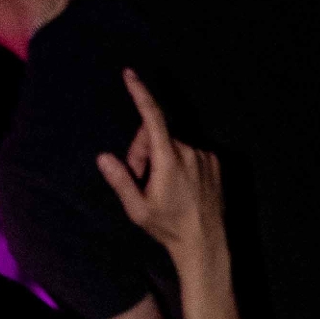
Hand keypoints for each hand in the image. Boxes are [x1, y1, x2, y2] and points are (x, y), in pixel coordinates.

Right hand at [94, 69, 225, 268]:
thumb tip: (104, 158)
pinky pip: (189, 153)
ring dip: (162, 158)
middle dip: (143, 151)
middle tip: (140, 179)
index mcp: (169, 159)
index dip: (140, 93)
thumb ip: (120, 180)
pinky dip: (180, 163)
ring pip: (173, 145)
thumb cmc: (169, 228)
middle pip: (156, 136)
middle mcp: (189, 152)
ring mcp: (204, 157)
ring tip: (162, 188)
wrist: (206, 244)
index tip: (130, 74)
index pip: (152, 117)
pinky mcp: (215, 163)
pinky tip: (181, 187)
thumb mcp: (138, 209)